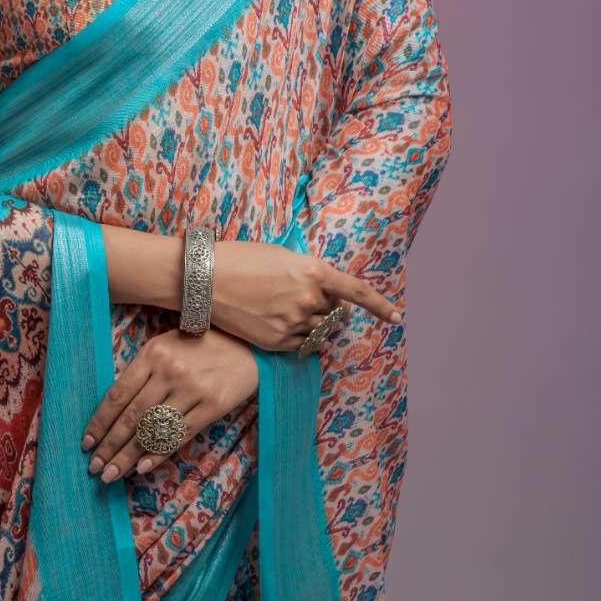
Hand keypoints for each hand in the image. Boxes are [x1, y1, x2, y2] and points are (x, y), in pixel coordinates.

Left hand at [80, 327, 257, 484]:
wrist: (246, 343)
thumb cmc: (198, 345)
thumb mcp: (165, 346)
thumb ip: (141, 373)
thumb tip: (114, 411)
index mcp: (153, 353)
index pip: (118, 395)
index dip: (100, 422)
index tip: (87, 443)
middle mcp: (170, 371)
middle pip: (132, 417)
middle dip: (110, 446)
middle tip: (94, 468)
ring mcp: (192, 389)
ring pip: (153, 430)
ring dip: (128, 456)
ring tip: (111, 475)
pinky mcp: (213, 405)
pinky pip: (180, 435)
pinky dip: (158, 454)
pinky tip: (142, 467)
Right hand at [209, 239, 401, 351]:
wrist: (204, 279)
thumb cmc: (240, 258)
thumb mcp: (281, 256)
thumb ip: (307, 272)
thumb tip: (321, 288)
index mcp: (313, 271)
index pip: (357, 292)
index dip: (380, 306)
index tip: (397, 317)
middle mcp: (309, 299)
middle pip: (334, 312)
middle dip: (328, 308)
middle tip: (303, 298)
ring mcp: (293, 323)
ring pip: (318, 330)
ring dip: (311, 322)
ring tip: (281, 307)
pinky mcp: (277, 342)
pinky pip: (300, 344)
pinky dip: (296, 336)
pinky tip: (274, 321)